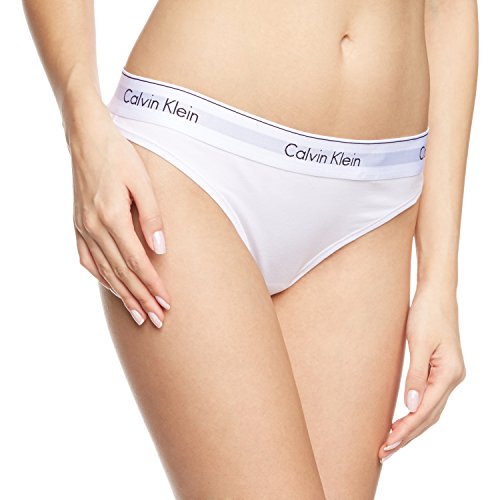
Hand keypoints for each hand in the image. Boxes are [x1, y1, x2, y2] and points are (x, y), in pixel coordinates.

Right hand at [69, 104, 171, 327]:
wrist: (87, 138)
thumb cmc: (119, 156)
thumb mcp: (143, 182)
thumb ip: (152, 218)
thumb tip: (161, 250)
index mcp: (113, 217)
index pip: (137, 262)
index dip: (152, 285)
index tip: (166, 303)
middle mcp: (95, 227)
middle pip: (122, 273)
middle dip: (141, 298)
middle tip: (156, 320)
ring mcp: (83, 227)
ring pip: (105, 271)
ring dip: (123, 294)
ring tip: (138, 314)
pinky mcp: (78, 224)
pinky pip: (87, 259)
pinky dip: (101, 277)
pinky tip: (111, 288)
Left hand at [378, 286, 465, 462]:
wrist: (436, 293)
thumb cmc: (427, 313)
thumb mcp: (419, 342)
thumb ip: (416, 375)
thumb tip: (410, 407)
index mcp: (449, 374)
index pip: (425, 411)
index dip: (406, 430)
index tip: (387, 443)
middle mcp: (452, 378)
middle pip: (429, 416)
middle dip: (407, 436)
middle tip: (384, 451)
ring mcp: (448, 375)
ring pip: (430, 410)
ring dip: (412, 427)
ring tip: (391, 442)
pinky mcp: (441, 369)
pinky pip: (429, 398)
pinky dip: (416, 412)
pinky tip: (403, 418)